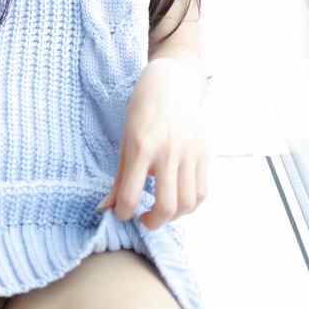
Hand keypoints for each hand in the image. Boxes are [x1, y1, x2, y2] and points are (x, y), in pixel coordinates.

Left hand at [96, 57, 207, 229]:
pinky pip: (202, 192)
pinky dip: (190, 206)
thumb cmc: (143, 110)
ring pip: (187, 203)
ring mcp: (189, 154)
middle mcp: (167, 152)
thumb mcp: (125, 140)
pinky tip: (178, 202)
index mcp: (142, 147)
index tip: (122, 213)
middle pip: (166, 207)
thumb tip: (105, 208)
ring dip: (173, 217)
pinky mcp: (203, 154)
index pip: (131, 195)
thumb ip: (119, 178)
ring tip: (161, 210)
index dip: (124, 213)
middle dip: (152, 223)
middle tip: (144, 218)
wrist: (172, 84)